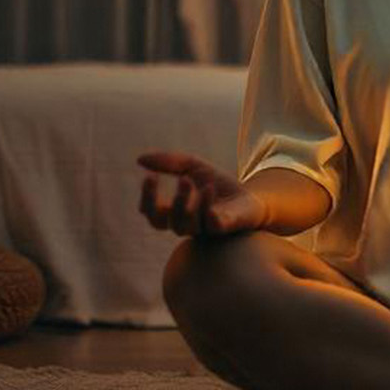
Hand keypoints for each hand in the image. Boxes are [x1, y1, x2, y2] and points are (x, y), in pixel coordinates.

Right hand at [135, 151, 267, 236]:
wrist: (250, 196)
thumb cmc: (218, 185)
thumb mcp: (193, 166)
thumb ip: (168, 162)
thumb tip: (139, 160)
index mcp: (175, 213)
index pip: (152, 214)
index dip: (147, 198)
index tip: (150, 177)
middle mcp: (186, 225)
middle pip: (162, 223)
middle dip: (161, 202)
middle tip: (179, 180)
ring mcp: (204, 229)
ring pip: (185, 226)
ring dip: (185, 202)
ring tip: (189, 179)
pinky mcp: (224, 229)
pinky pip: (212, 226)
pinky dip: (207, 210)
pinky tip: (208, 190)